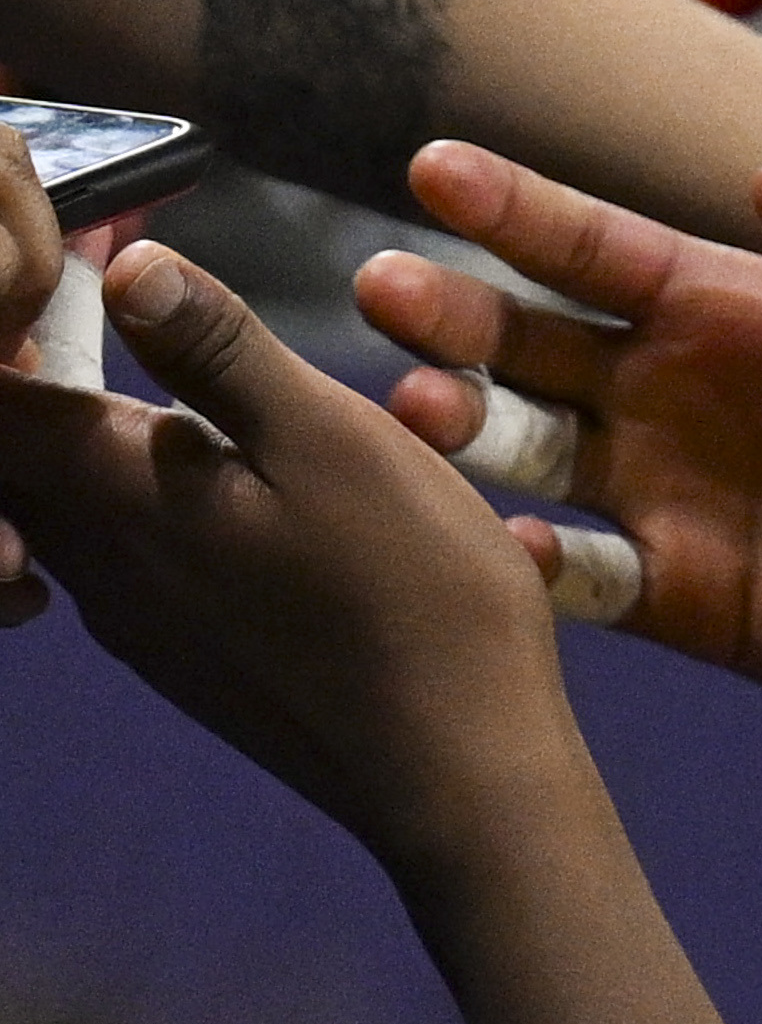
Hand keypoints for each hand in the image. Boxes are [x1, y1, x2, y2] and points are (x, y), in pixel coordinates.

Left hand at [0, 239, 587, 862]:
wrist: (454, 776)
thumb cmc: (409, 596)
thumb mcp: (330, 442)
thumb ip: (219, 351)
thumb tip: (127, 263)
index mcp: (113, 492)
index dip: (14, 307)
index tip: (80, 248)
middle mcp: (95, 560)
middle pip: (9, 450)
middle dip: (35, 363)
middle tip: (104, 291)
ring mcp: (136, 620)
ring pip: (59, 504)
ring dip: (86, 431)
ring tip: (161, 380)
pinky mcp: (183, 658)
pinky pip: (116, 553)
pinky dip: (134, 494)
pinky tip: (220, 485)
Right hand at [359, 139, 761, 766]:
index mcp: (748, 315)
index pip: (607, 250)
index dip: (523, 211)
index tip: (437, 171)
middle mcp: (686, 397)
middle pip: (537, 342)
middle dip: (455, 312)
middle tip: (384, 288)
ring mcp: (674, 498)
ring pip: (534, 451)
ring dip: (468, 427)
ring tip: (419, 406)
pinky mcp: (686, 600)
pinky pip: (585, 576)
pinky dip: (538, 562)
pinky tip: (507, 543)